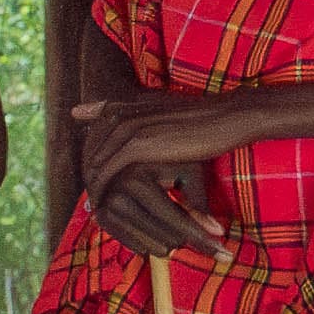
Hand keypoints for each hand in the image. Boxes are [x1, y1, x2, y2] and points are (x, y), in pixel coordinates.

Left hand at [55, 84, 239, 265]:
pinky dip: (101, 189)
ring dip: (91, 184)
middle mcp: (121, 116)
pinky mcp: (138, 145)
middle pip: (89, 151)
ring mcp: (128, 129)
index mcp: (124, 108)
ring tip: (93, 205)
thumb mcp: (166, 118)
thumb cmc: (200, 121)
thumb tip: (119, 133)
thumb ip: (142, 121)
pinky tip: (102, 205)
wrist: (225, 118)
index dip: (90, 159)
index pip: (93, 136)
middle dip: (88, 174)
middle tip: (88, 199)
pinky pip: (108, 171)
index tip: (92, 179)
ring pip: (95, 162)